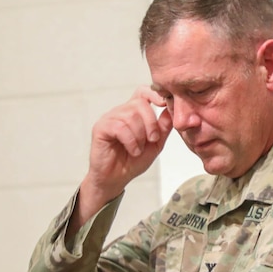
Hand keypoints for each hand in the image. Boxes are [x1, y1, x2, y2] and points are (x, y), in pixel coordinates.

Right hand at [73, 89, 171, 229]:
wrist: (116, 179)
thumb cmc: (133, 161)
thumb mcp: (155, 145)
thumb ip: (163, 128)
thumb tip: (171, 110)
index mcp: (133, 113)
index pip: (143, 92)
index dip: (154, 94)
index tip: (164, 104)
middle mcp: (120, 112)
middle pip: (140, 104)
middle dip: (151, 123)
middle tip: (153, 140)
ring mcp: (109, 118)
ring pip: (130, 116)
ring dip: (140, 136)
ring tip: (138, 149)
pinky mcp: (101, 128)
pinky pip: (120, 127)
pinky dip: (131, 141)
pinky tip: (132, 150)